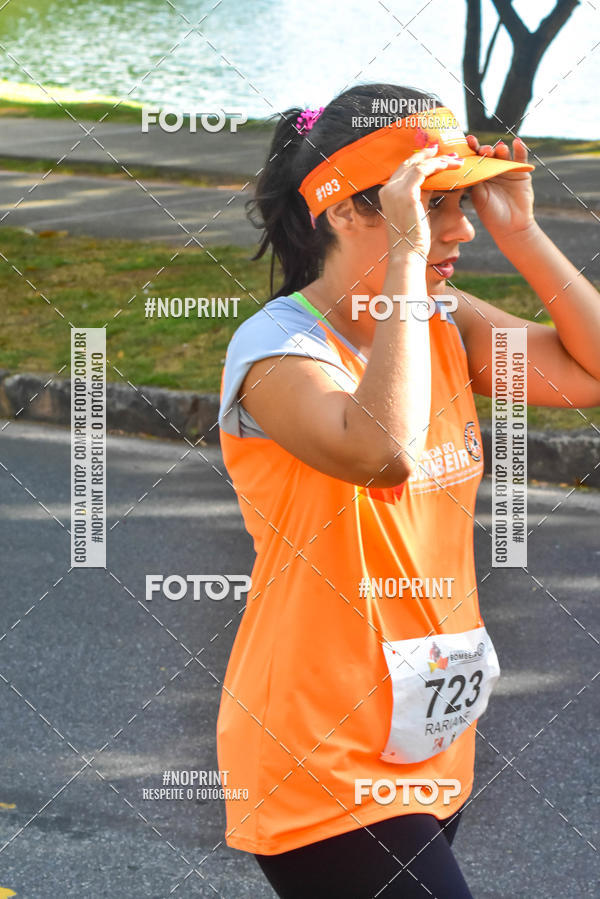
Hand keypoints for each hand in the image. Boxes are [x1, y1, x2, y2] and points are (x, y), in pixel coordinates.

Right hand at [379, 145, 463, 259]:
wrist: (407, 254)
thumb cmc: (413, 239)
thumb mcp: (416, 212)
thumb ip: (422, 195)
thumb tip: (435, 183)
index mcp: (387, 194)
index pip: (403, 170)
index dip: (420, 160)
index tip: (437, 156)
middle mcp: (388, 189)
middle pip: (409, 163)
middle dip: (429, 155)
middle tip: (448, 152)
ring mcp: (395, 190)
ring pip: (418, 164)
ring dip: (438, 160)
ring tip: (455, 160)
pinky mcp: (406, 193)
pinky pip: (423, 170)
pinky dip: (437, 165)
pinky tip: (449, 166)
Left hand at [465, 134, 535, 243]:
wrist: (511, 226)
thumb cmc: (491, 215)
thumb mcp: (478, 198)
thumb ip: (474, 181)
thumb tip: (465, 165)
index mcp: (478, 176)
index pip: (473, 159)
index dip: (471, 149)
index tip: (468, 141)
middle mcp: (491, 170)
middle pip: (488, 154)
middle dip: (485, 149)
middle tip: (484, 150)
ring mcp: (506, 170)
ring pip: (503, 154)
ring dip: (500, 150)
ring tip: (498, 150)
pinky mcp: (520, 172)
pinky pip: (520, 158)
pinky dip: (520, 149)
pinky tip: (517, 143)